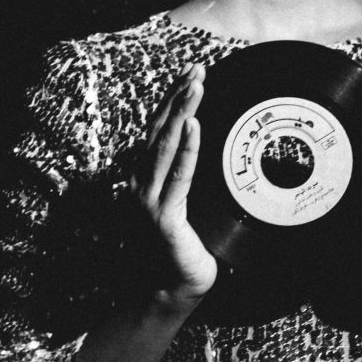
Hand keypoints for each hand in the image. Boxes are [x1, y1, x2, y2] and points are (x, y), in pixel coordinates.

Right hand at [130, 63, 217, 305]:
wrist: (169, 292)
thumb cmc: (183, 251)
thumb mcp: (191, 208)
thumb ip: (193, 182)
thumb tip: (220, 153)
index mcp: (147, 180)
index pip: (161, 132)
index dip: (174, 102)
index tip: (191, 76)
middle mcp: (141, 185)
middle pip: (161, 130)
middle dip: (179, 97)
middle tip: (197, 69)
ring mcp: (149, 201)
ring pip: (166, 145)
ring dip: (182, 112)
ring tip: (196, 85)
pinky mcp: (164, 217)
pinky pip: (178, 177)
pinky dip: (187, 149)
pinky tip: (194, 127)